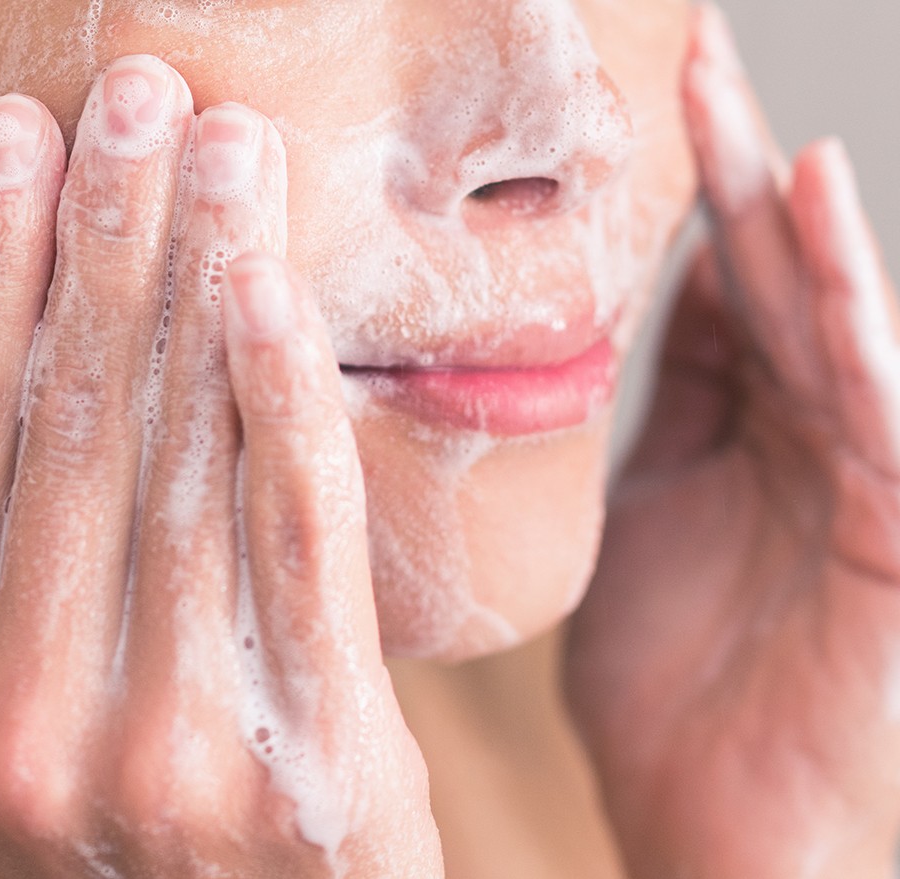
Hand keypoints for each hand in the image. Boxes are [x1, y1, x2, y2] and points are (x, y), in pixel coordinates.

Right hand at [0, 56, 440, 877]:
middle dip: (103, 237)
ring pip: (184, 456)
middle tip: (132, 99)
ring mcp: (174, 740)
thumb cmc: (81, 870)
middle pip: (72, 420)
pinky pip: (297, 538)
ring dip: (200, 278)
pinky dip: (283, 399)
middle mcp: (30, 717)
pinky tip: (270, 285)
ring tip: (219, 148)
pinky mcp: (313, 752)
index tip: (11, 149)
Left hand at [566, 6, 899, 876]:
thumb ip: (643, 421)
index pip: (710, 288)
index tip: (635, 101)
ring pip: (825, 323)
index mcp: (731, 431)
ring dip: (796, 222)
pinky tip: (818, 227)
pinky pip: (871, 404)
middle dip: (729, 172)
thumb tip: (618, 318)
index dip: (679, 197)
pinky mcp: (889, 529)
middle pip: (764, 280)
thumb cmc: (662, 687)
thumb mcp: (628, 525)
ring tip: (758, 118)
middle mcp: (796, 436)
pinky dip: (850, 316)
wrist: (705, 816)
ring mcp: (850, 475)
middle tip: (689, 56)